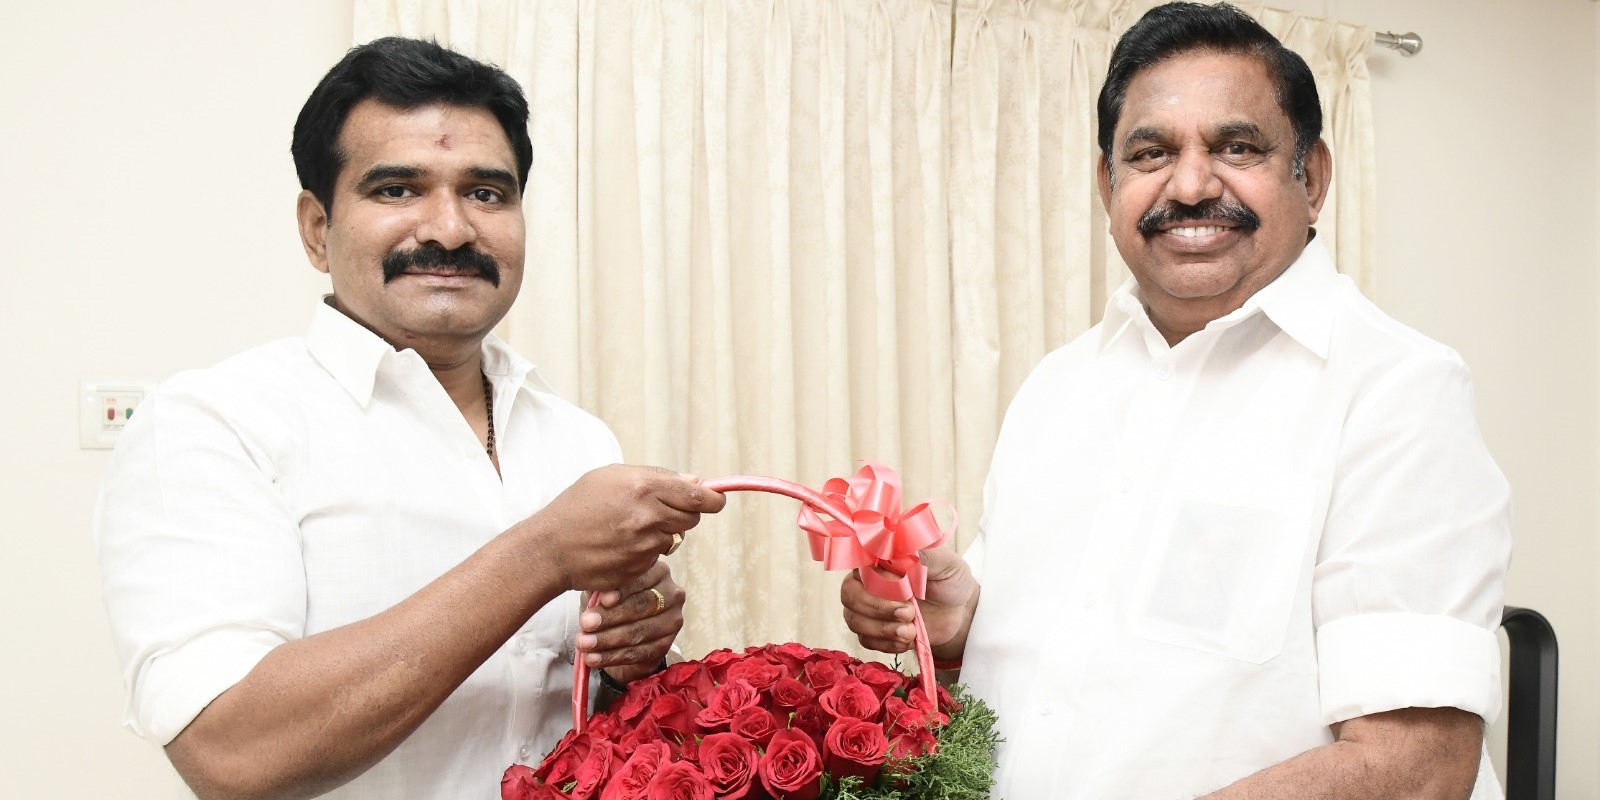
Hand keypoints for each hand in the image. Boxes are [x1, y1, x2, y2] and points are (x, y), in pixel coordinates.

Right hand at [533, 464, 724, 591]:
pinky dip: (645, 552)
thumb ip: (656, 476)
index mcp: (643, 487)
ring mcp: (644, 546)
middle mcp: (647, 517)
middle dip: (685, 513)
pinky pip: (656, 558)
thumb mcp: (611, 477)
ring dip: (661, 533)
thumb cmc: (579, 506)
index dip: (713, 499)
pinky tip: (621, 545)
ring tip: (630, 527)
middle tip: (662, 510)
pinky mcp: (639, 568)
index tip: (716, 500)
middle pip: (692, 518)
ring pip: (674, 539)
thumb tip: (695, 481)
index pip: (698, 496)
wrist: (550, 548)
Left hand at [577, 561, 682, 678]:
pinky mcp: (666, 645)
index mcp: (658, 571)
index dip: (622, 590)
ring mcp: (672, 621)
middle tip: (586, 624)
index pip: (641, 579)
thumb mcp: (603, 590)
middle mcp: (672, 594)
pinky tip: (594, 658)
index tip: (602, 600)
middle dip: (611, 616)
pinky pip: (638, 652)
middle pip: (642, 605)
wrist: (623, 635)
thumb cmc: (611, 604)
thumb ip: (602, 588)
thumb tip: (602, 596)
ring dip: (608, 639)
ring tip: (584, 643)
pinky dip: (613, 656)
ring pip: (639, 631)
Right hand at [841, 546, 978, 658]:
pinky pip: (865, 640)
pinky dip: (885, 644)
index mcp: (879, 558)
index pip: (860, 566)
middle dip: (878, 608)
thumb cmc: (949, 579)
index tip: (906, 591)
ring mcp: (866, 607)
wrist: (958, 610)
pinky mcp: (872, 630)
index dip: (878, 581)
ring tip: (910, 631)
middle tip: (909, 613)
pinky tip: (906, 640)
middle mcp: (865, 581)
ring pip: (854, 620)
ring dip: (882, 629)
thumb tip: (900, 550)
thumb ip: (923, 554)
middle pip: (849, 595)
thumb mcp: (944, 562)